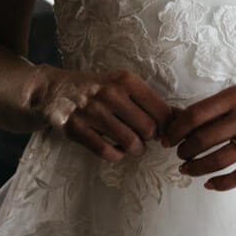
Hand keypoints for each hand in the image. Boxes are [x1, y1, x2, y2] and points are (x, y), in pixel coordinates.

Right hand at [33, 67, 173, 162]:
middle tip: (145, 138)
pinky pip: (107, 152)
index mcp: (126, 81)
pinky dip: (116, 155)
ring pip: (129, 142)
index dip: (166, 126)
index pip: (161, 111)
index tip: (162, 131)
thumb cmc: (96, 89)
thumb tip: (182, 117)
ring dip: (135, 149)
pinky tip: (114, 148)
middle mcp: (110, 94)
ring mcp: (91, 112)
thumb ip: (149, 101)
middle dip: (150, 139)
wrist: (53, 91)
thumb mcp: (122, 85)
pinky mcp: (76, 129)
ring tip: (133, 146)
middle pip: (148, 129)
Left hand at [165, 76, 235, 189]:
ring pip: (218, 160)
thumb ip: (219, 108)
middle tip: (179, 156)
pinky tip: (210, 184)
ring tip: (187, 170)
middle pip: (203, 139)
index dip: (175, 130)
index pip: (195, 115)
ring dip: (197, 168)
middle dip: (184, 151)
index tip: (167, 139)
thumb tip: (181, 122)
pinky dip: (220, 183)